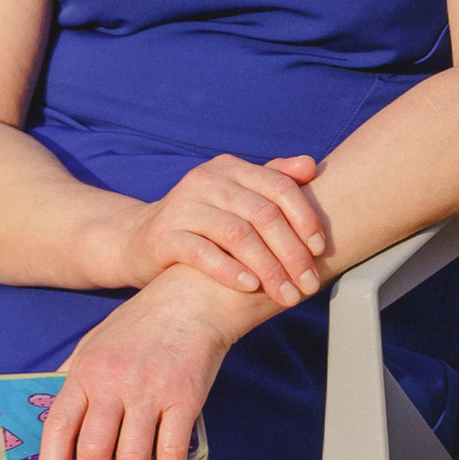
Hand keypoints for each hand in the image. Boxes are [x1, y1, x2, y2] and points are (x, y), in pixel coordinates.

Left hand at [35, 272, 240, 459]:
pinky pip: (172, 452)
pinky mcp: (186, 399)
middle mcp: (114, 383)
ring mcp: (151, 392)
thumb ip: (71, 378)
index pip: (58, 428)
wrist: (192, 298)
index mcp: (86, 372)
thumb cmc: (140, 323)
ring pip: (131, 459)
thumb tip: (48, 413)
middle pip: (93, 451)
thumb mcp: (93, 343)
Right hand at [108, 151, 328, 306]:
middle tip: (307, 285)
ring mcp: (183, 206)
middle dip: (292, 253)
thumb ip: (271, 180)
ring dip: (268, 268)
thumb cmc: (202, 222)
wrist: (138, 240)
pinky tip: (250, 287)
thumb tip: (311, 165)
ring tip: (286, 294)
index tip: (320, 250)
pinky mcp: (164, 235)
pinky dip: (230, 270)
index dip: (305, 218)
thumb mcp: (235, 197)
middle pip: (263, 214)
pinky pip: (203, 253)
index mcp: (229, 168)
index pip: (279, 187)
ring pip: (238, 235)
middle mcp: (206, 181)